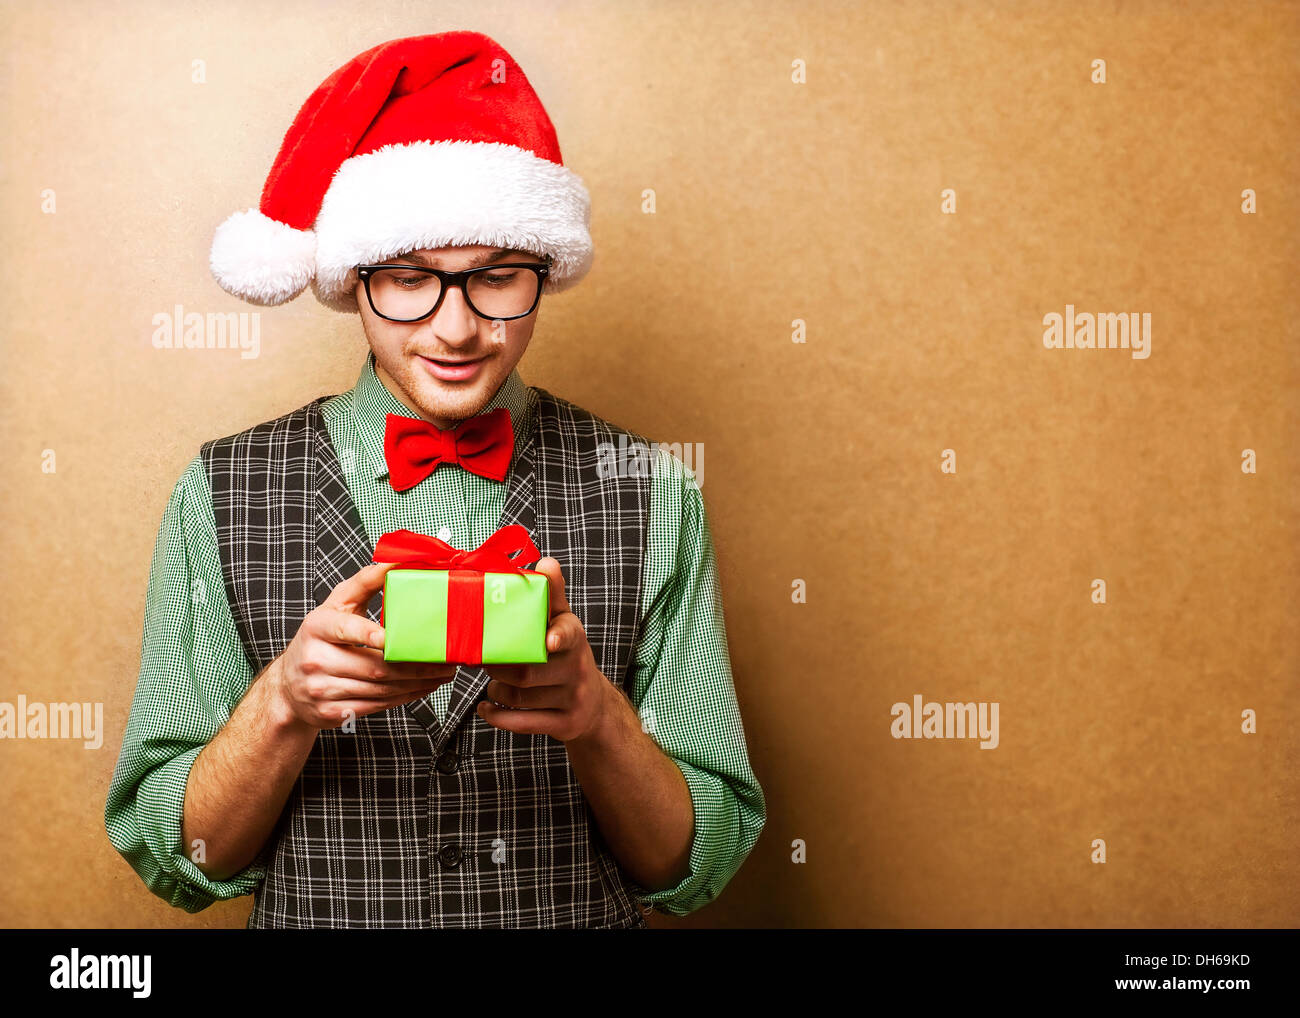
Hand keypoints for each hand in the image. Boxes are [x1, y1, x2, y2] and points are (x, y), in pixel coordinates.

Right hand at [270, 561, 458, 730]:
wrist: (289, 685)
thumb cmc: (320, 638)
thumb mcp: (336, 606)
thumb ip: (365, 582)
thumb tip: (396, 562)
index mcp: (317, 628)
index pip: (345, 630)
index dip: (368, 635)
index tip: (391, 638)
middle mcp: (316, 660)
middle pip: (373, 666)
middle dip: (414, 666)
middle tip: (444, 660)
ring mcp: (322, 689)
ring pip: (380, 689)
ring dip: (416, 683)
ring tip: (441, 674)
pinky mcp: (332, 712)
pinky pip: (377, 705)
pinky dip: (404, 697)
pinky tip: (422, 688)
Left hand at [476, 557, 616, 743]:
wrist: (593, 705)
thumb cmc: (567, 656)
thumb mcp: (564, 623)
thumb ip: (552, 595)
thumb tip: (546, 560)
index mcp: (574, 638)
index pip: (569, 633)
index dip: (558, 635)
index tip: (549, 640)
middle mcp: (578, 669)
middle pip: (531, 670)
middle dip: (499, 667)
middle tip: (481, 660)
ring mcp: (573, 699)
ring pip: (523, 697)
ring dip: (497, 690)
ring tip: (490, 681)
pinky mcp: (564, 724)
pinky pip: (525, 723)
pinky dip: (499, 716)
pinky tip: (486, 708)